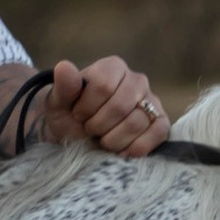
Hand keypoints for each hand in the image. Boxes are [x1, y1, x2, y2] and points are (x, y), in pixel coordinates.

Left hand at [40, 57, 171, 156]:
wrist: (80, 134)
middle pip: (120, 106)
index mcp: (113, 67)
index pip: (103, 86)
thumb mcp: (59, 102)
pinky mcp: (160, 122)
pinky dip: (138, 146)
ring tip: (103, 140)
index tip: (78, 114)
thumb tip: (64, 67)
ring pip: (137, 122)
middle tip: (90, 129)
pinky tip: (122, 152)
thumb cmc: (70, 114)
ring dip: (113, 139)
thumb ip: (64, 85)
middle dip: (99, 125)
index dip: (87, 107)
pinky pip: (158, 133)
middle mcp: (137, 80)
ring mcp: (151, 101)